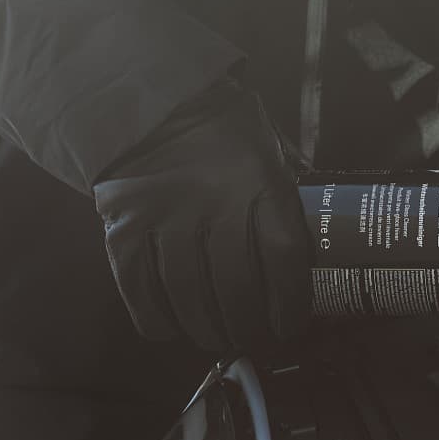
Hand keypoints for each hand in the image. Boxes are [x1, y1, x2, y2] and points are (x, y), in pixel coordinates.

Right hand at [93, 75, 310, 355]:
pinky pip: (142, 294)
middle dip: (250, 326)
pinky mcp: (124, 230)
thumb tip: (314, 245)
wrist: (150, 102)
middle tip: (253, 337)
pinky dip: (159, 321)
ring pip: (190, 300)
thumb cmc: (221, 129)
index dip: (290, 303)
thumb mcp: (268, 147)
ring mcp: (164, 218)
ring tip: (217, 337)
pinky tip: (173, 326)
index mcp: (259, 180)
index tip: (290, 324)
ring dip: (207, 330)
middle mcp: (213, 202)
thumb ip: (284, 193)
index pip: (284, 258)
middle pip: (237, 290)